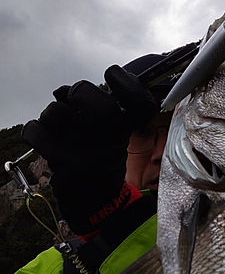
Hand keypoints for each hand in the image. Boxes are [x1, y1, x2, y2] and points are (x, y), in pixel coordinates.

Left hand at [22, 66, 155, 235]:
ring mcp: (89, 152)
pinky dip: (35, 131)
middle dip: (74, 91)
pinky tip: (45, 138)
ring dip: (51, 115)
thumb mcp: (111, 132)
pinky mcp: (66, 165)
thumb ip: (95, 106)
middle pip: (85, 95)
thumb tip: (61, 91)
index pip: (140, 103)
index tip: (112, 72)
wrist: (97, 201)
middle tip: (73, 102)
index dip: (127, 83)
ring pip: (54, 111)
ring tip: (58, 127)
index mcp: (127, 129)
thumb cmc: (100, 157)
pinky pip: (37, 131)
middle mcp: (113, 139)